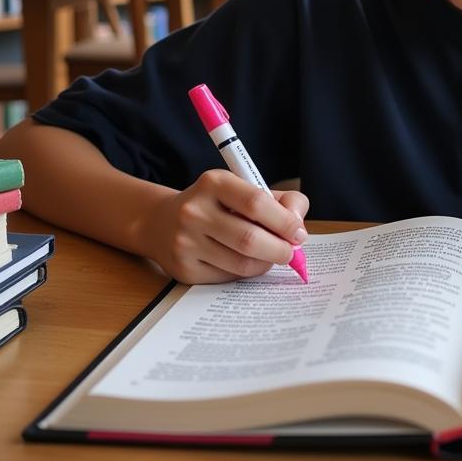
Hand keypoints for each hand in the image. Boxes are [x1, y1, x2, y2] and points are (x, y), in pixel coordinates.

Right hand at [143, 170, 309, 283]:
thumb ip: (282, 201)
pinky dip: (246, 273)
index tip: (299, 233)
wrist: (162, 222)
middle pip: (249, 238)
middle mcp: (194, 211)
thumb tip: (299, 228)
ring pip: (241, 263)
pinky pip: (228, 277)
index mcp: (214, 183)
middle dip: (280, 249)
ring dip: (266, 263)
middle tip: (291, 252)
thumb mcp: (246, 189)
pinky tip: (247, 262)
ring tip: (271, 256)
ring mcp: (185, 242)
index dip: (285, 221)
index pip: (256, 203)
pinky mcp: (183, 269)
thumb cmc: (219, 205)